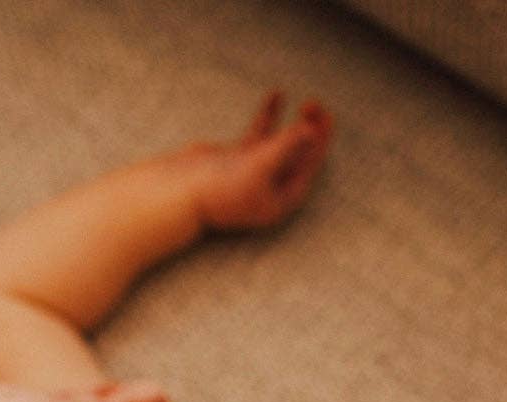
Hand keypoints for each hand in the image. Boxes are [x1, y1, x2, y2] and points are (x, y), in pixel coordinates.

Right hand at [189, 91, 333, 231]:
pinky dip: (269, 117)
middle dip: (310, 131)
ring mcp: (253, 176)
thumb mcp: (259, 166)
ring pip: (282, 146)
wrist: (181, 191)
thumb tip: (312, 129)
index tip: (325, 115)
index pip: (308, 168)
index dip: (320, 141)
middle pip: (299, 157)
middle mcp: (270, 190)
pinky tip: (277, 95)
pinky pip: (260, 136)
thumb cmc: (220, 188)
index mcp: (279, 201)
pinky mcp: (238, 162)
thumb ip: (286, 147)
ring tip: (307, 102)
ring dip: (294, 124)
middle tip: (315, 105)